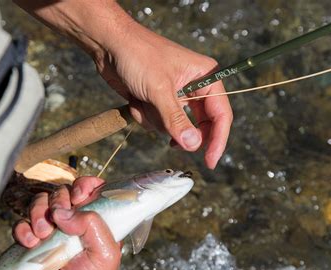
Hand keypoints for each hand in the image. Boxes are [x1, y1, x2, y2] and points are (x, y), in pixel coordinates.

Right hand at [13, 177, 120, 269]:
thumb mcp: (106, 254)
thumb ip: (93, 223)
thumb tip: (64, 212)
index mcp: (98, 224)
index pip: (93, 190)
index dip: (85, 186)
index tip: (79, 194)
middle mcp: (74, 225)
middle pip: (63, 193)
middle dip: (58, 201)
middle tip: (58, 220)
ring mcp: (51, 232)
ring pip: (40, 203)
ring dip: (38, 215)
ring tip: (42, 236)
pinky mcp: (31, 242)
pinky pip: (22, 223)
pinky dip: (23, 230)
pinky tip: (31, 244)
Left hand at [15, 0, 232, 168]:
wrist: (109, 45)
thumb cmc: (138, 56)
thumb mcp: (159, 89)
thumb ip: (177, 119)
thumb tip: (193, 145)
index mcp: (205, 77)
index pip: (221, 115)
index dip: (217, 140)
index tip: (209, 162)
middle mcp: (194, 87)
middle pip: (200, 125)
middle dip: (180, 131)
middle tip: (172, 144)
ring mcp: (175, 96)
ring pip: (174, 127)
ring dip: (155, 120)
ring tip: (143, 101)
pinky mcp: (158, 102)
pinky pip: (157, 123)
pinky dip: (145, 117)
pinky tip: (135, 101)